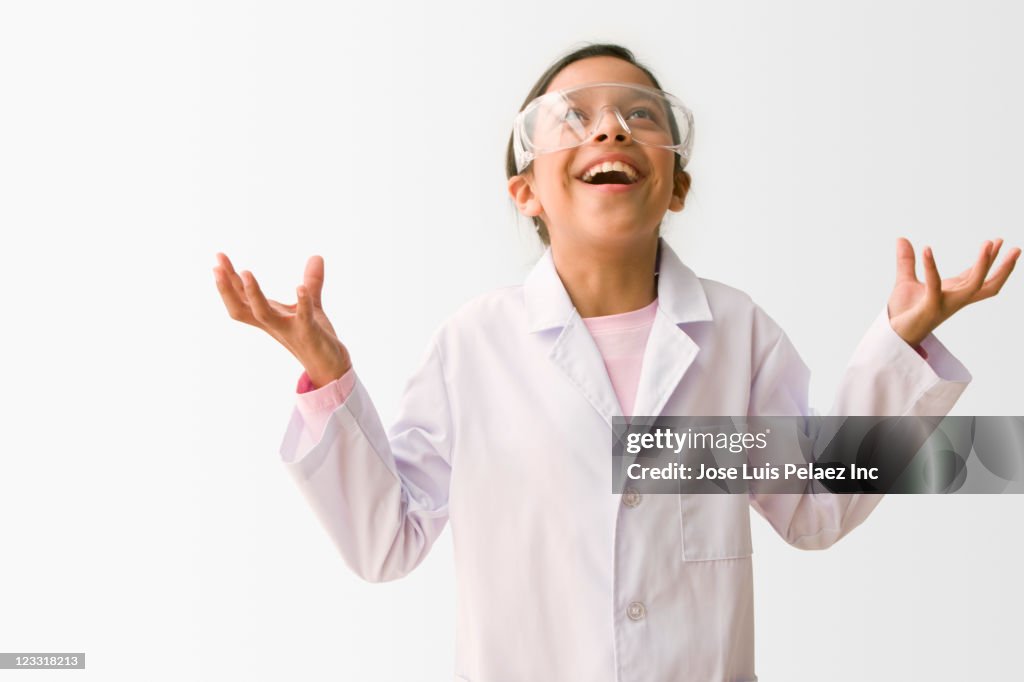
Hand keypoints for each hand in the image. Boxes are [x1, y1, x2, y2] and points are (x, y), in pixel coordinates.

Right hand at [213, 253, 351, 387]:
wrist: (330, 366)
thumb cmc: (315, 335)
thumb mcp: (311, 305)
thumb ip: (312, 281)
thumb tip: (317, 256)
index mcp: (269, 316)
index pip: (241, 298)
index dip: (228, 280)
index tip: (219, 257)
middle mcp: (273, 324)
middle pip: (241, 308)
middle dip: (227, 288)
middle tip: (217, 266)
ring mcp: (289, 330)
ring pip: (263, 314)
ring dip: (253, 294)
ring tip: (245, 273)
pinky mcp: (309, 333)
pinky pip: (303, 317)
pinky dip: (302, 302)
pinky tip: (299, 287)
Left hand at [887, 237, 1020, 346]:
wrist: (891, 336)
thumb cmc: (903, 313)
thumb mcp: (906, 282)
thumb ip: (906, 261)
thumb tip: (902, 239)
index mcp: (953, 293)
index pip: (977, 276)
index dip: (989, 260)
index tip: (997, 241)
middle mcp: (954, 299)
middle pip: (987, 283)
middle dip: (1004, 267)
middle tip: (1016, 248)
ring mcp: (945, 303)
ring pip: (974, 284)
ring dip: (983, 264)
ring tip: (988, 243)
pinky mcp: (930, 306)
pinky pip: (934, 284)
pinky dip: (931, 266)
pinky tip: (926, 249)